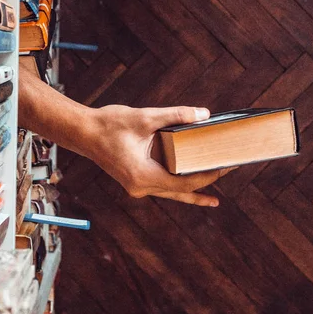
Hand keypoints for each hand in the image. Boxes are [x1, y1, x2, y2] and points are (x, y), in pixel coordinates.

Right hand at [86, 105, 235, 206]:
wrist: (83, 132)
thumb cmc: (109, 125)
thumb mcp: (145, 118)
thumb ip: (175, 116)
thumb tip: (203, 114)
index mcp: (143, 175)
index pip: (184, 182)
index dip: (207, 175)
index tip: (225, 165)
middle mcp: (140, 187)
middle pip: (180, 190)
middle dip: (205, 183)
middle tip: (228, 171)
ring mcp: (137, 186)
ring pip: (171, 192)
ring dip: (192, 191)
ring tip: (214, 199)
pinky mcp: (135, 180)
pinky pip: (162, 186)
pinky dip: (176, 185)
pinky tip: (188, 187)